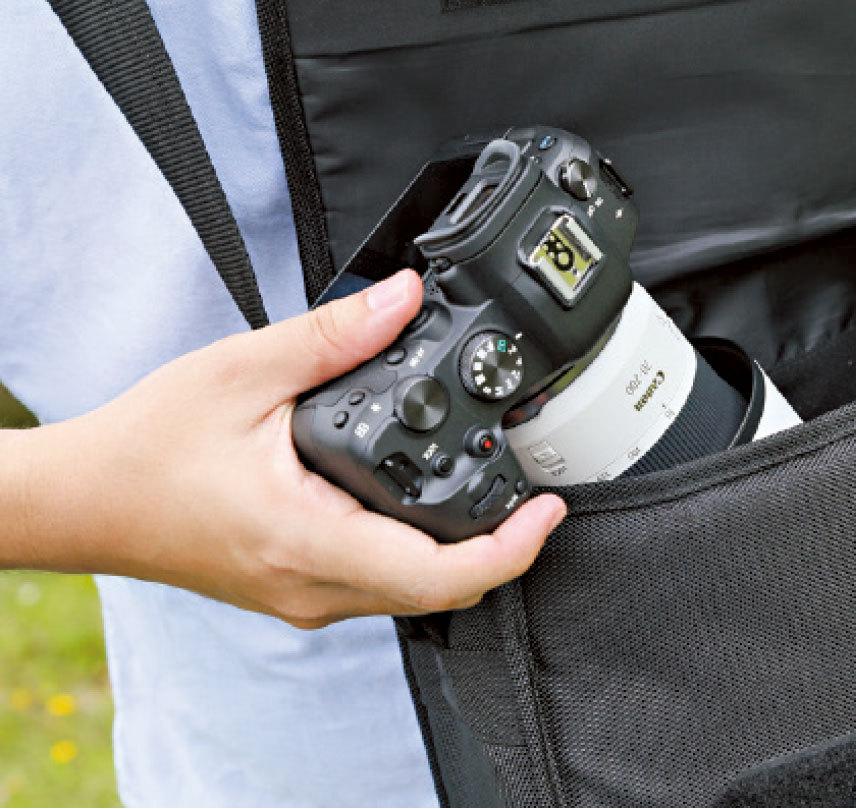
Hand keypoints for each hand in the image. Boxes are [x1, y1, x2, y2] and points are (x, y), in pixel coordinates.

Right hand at [27, 270, 565, 627]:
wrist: (85, 502)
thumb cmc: (147, 447)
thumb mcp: (241, 372)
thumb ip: (333, 337)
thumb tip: (405, 298)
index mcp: (307, 539)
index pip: (440, 575)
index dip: (513, 548)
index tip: (551, 509)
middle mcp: (315, 585)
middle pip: (443, 591)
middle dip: (504, 548)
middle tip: (537, 493)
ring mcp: (307, 597)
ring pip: (415, 594)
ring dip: (466, 552)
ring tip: (497, 492)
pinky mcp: (300, 589)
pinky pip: (383, 585)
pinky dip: (422, 553)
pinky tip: (428, 503)